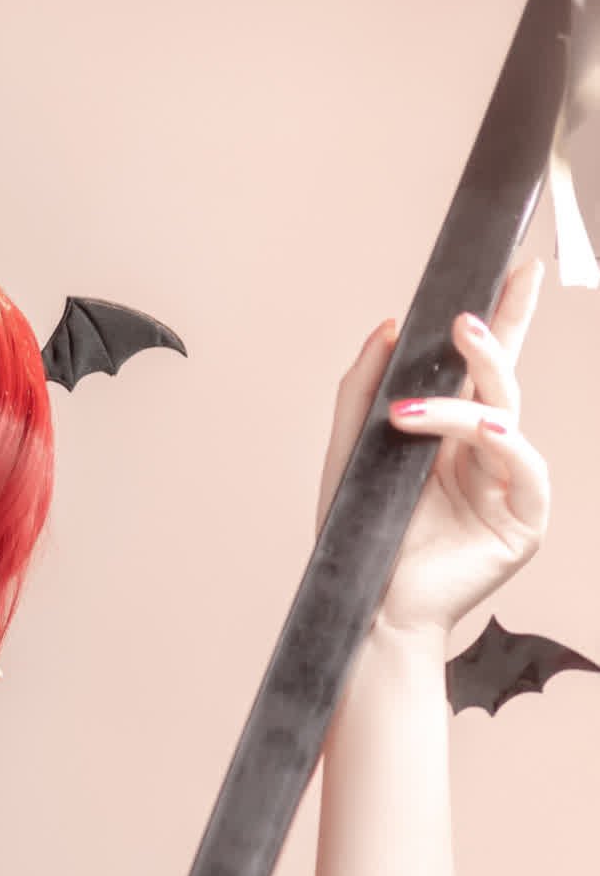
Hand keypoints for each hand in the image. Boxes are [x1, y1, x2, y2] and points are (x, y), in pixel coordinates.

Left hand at [314, 254, 549, 642]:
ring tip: (413, 410)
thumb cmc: (363, 541)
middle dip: (493, 342)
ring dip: (464, 403)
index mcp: (453, 438)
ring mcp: (509, 486)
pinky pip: (526, 466)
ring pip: (504, 417)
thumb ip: (361, 392)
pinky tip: (480, 430)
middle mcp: (486, 455)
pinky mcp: (523, 520)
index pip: (483, 367)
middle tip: (464, 321)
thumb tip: (388, 327)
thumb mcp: (349, 455)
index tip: (514, 266)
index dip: (503, 317)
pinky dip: (503, 443)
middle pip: (504, 381)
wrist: (368, 609)